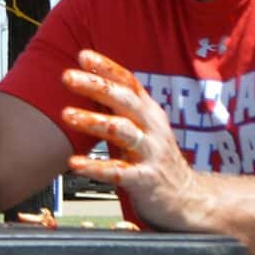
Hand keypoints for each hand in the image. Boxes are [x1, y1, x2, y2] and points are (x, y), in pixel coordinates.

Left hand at [60, 50, 204, 227]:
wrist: (188, 199)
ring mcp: (150, 154)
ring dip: (93, 121)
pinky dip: (95, 167)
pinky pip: (118, 172)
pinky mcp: (145, 180)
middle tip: (68, 76)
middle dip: (96, 86)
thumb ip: (119, 110)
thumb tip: (90, 84)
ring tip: (66, 114)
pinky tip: (74, 164)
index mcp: (149, 114)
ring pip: (122, 131)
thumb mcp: (141, 130)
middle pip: (125, 101)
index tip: (84, 55)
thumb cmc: (154, 161)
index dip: (107, 68)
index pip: (129, 83)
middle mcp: (152, 129)